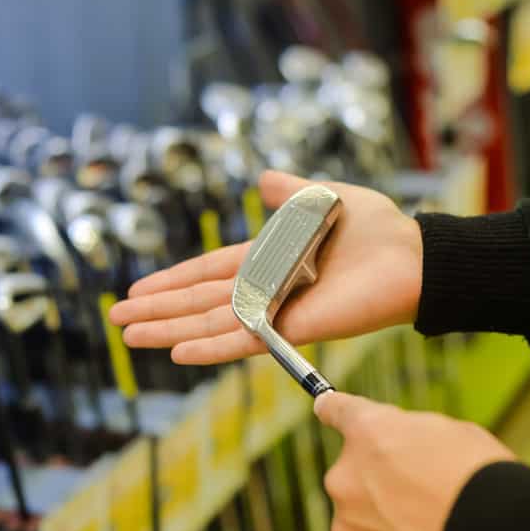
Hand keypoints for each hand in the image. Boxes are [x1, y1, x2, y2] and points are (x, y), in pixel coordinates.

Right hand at [108, 170, 423, 364]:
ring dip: (169, 330)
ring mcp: (275, 310)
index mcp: (266, 259)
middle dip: (157, 310)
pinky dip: (210, 349)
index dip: (171, 280)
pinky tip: (178, 353)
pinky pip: (244, 341)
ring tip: (131, 337)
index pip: (206, 272)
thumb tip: (264, 177)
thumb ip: (290, 192)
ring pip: (209, 324)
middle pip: (197, 302)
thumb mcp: (322, 197)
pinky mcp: (291, 326)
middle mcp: (263, 289)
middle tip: (117, 318)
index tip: (138, 289)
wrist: (412, 254)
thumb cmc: (374, 228)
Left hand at [314, 391, 515, 530]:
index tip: (325, 407)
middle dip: (379, 479)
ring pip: (361, 515)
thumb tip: (399, 444)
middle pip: (354, 472)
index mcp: (369, 432)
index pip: (337, 410)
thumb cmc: (484, 481)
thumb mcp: (452, 434)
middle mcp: (345, 475)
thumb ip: (410, 436)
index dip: (334, 408)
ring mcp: (349, 524)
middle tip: (423, 491)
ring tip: (432, 528)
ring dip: (385, 518)